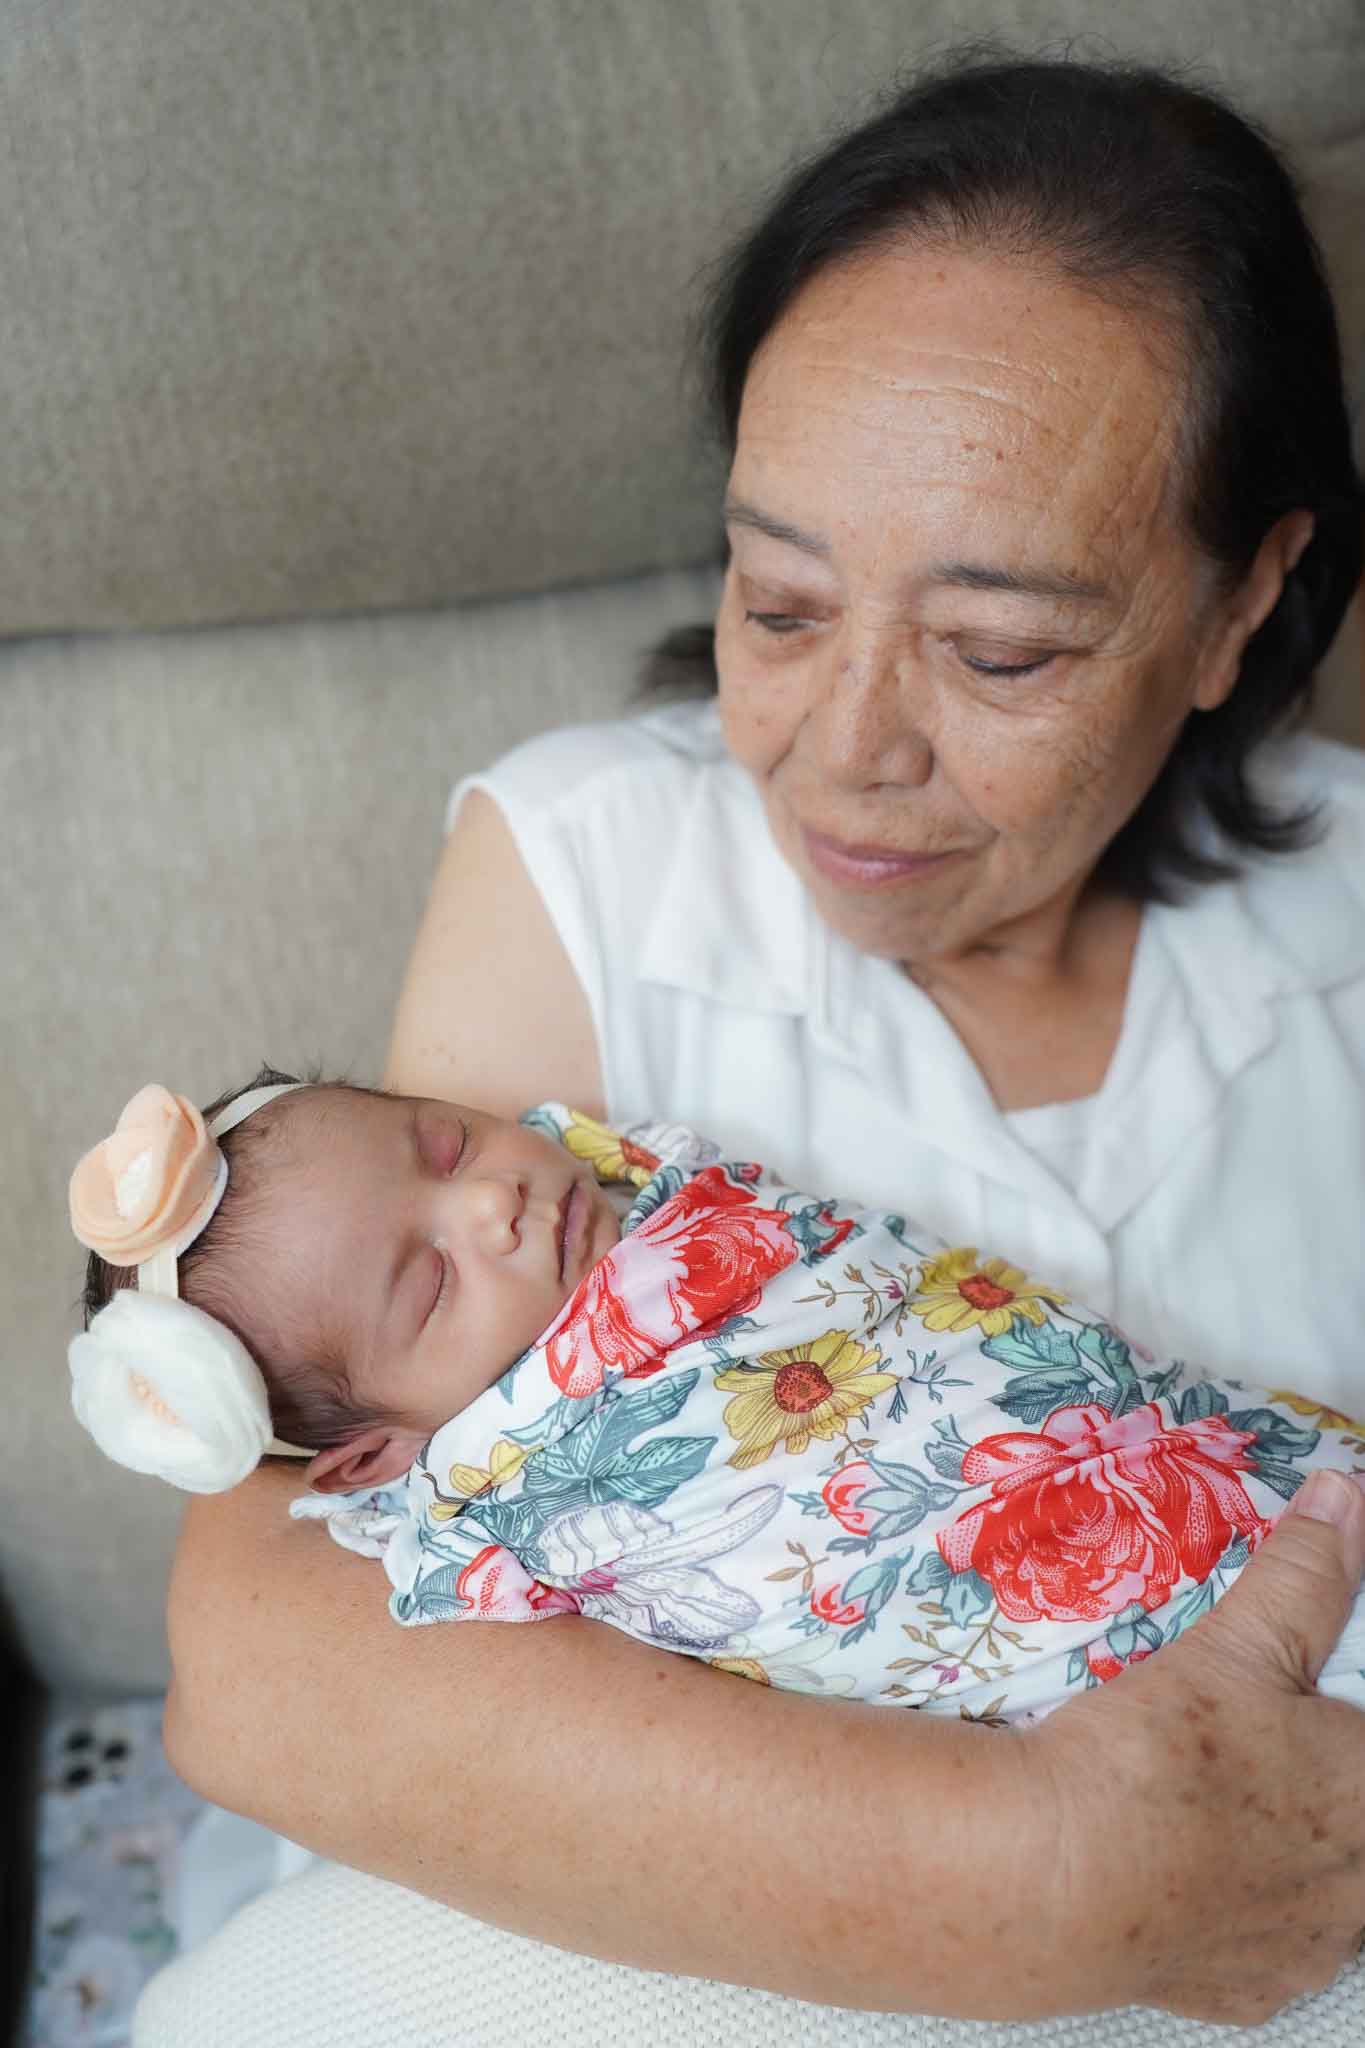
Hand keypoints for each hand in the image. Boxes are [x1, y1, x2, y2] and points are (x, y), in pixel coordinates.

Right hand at [1031, 1469, 1364, 2022]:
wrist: (1054, 1876)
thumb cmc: (1157, 1758)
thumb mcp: (1236, 1646)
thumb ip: (1305, 1574)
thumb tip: (1345, 1497)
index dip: (1339, 1717)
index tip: (1297, 1695)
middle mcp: (1358, 1891)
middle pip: (1354, 1820)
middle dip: (1321, 1778)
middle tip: (1253, 1735)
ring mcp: (1303, 1952)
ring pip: (1328, 1894)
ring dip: (1293, 1848)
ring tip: (1222, 1795)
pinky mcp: (1243, 1994)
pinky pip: (1268, 1948)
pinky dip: (1240, 1908)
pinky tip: (1192, 1866)